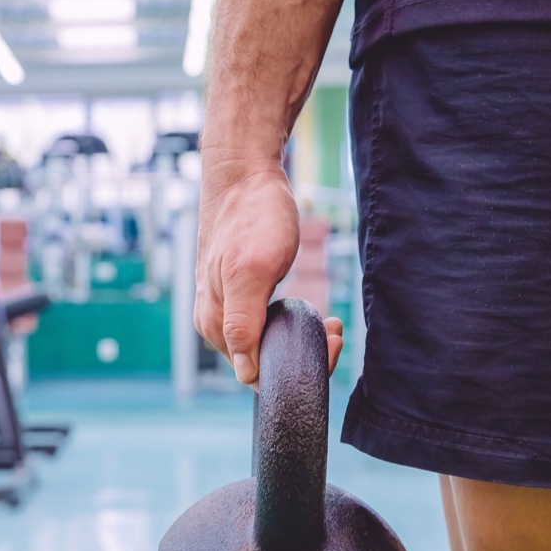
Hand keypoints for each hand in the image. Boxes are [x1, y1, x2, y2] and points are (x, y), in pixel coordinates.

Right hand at [194, 161, 342, 385]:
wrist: (244, 176)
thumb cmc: (250, 218)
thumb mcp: (251, 271)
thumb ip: (243, 323)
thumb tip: (246, 373)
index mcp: (216, 325)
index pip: (254, 375)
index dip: (293, 369)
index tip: (327, 343)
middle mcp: (218, 323)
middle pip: (261, 364)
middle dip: (302, 355)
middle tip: (334, 331)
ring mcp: (228, 309)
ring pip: (267, 346)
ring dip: (302, 341)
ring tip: (330, 321)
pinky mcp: (242, 295)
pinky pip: (268, 326)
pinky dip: (294, 326)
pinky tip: (314, 312)